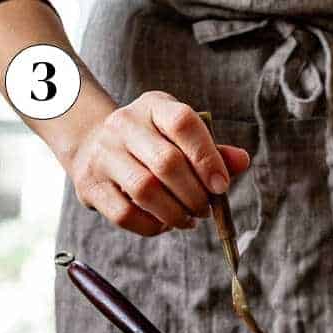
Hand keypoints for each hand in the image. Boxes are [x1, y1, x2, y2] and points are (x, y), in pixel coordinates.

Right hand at [67, 91, 250, 236]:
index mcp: (154, 107)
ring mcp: (102, 153)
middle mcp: (124, 124)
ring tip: (189, 219)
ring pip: (145, 190)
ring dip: (176, 213)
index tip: (222, 186)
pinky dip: (152, 226)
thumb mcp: (183, 137)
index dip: (207, 158)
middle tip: (205, 209)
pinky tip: (164, 224)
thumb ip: (214, 150)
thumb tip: (242, 160)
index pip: (183, 123)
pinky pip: (125, 214)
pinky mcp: (89, 184)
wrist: (94, 144)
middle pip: (166, 163)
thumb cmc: (154, 144)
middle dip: (195, 194)